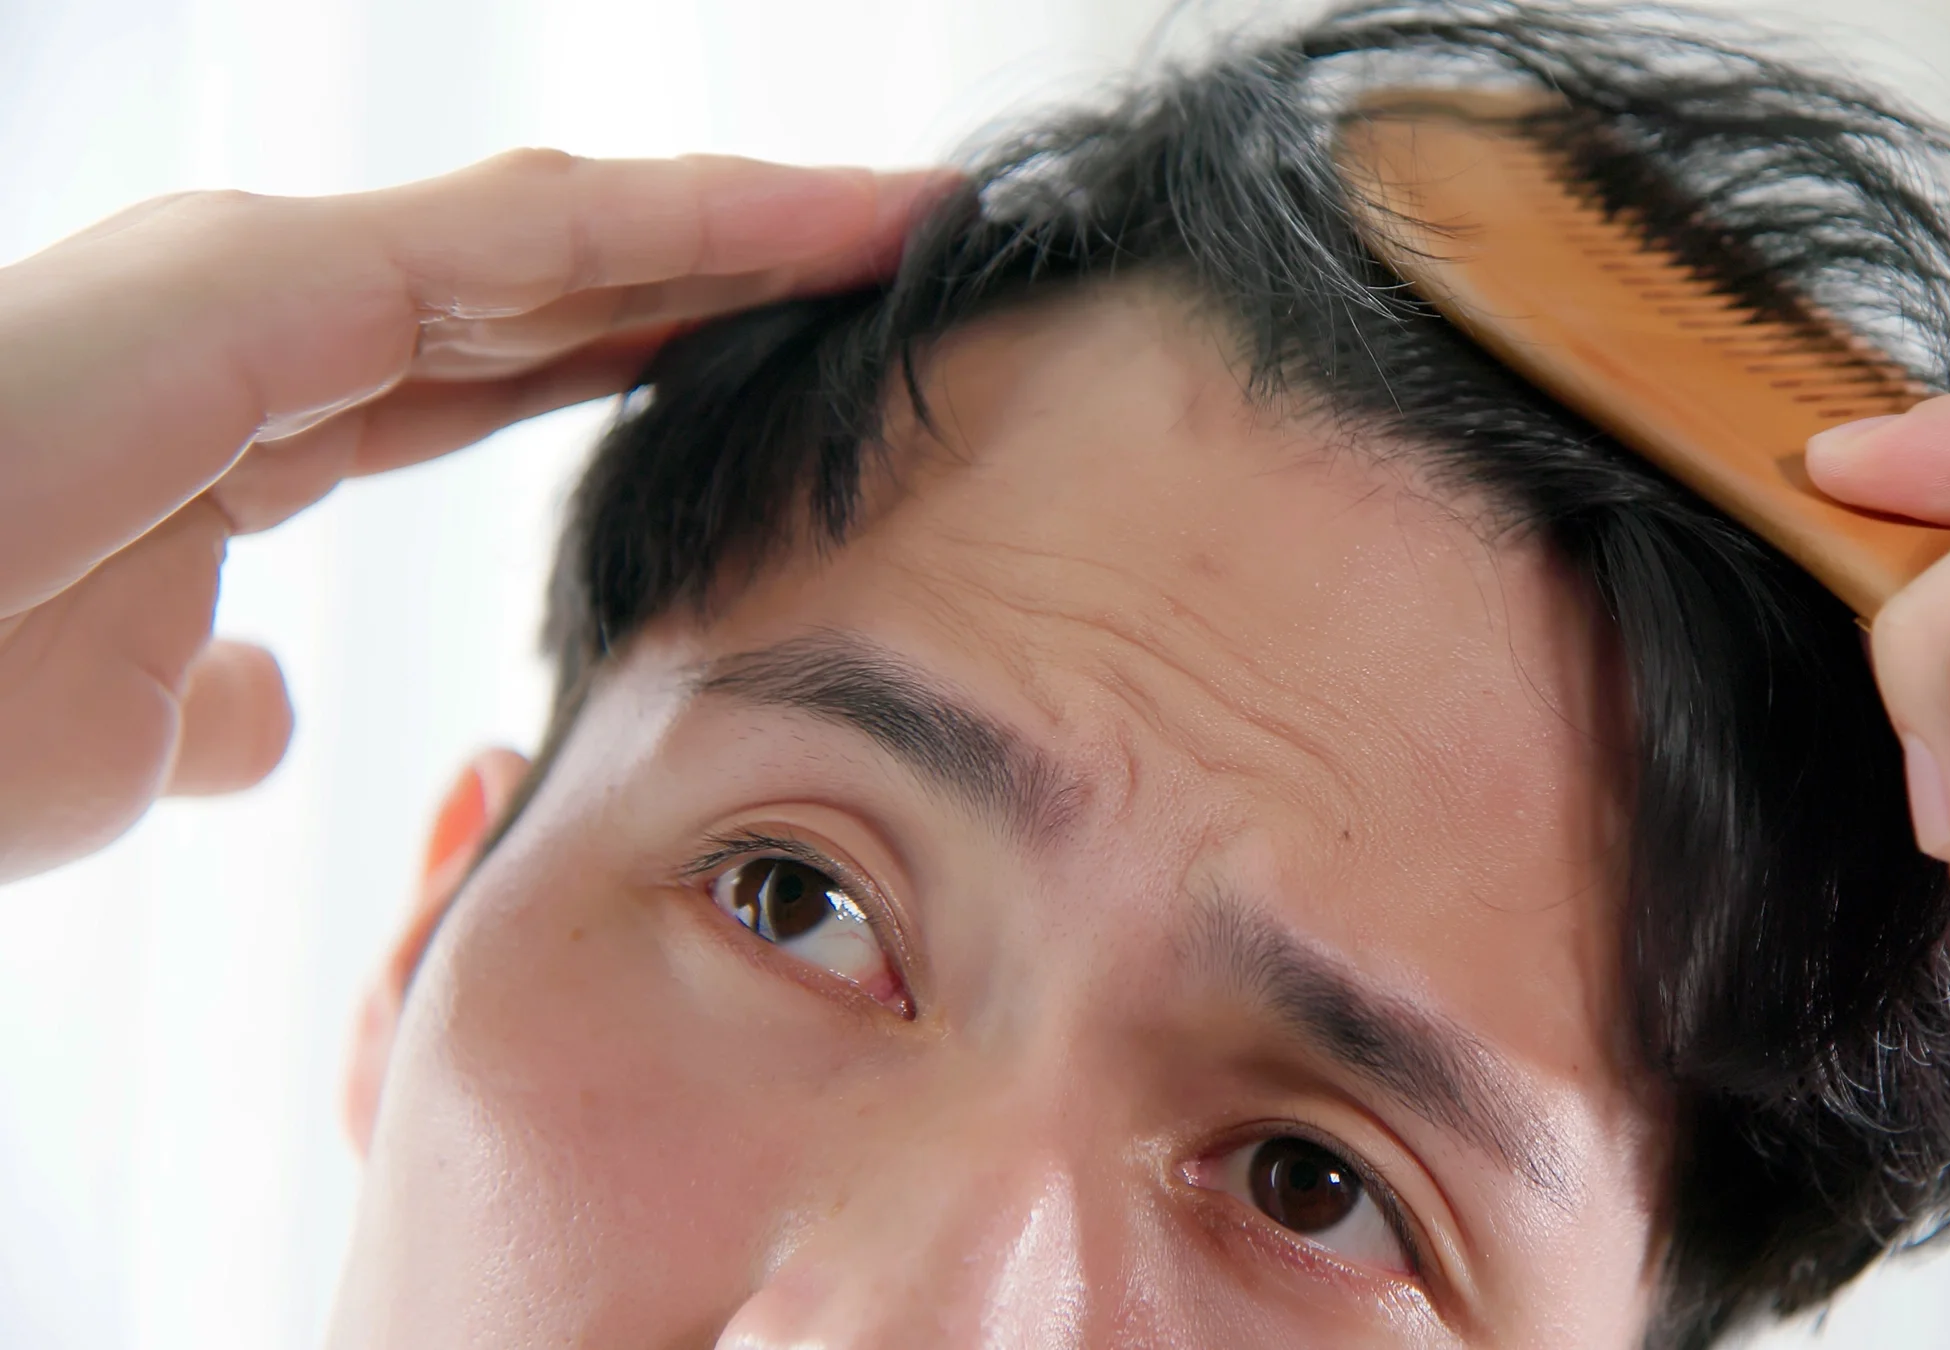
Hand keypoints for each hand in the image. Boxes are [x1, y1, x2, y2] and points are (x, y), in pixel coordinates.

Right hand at [0, 151, 949, 881]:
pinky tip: (836, 228)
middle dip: (741, 268)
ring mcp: (278, 278)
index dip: (666, 349)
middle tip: (907, 263)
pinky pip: (541, 242)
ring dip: (760, 225)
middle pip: (575, 277)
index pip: (514, 361)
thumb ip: (207, 695)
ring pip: (583, 234)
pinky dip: (706, 228)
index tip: (803, 369)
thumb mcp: (114, 727)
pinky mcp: (272, 279)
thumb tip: (266, 702)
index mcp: (267, 406)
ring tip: (916, 223)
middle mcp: (285, 312)